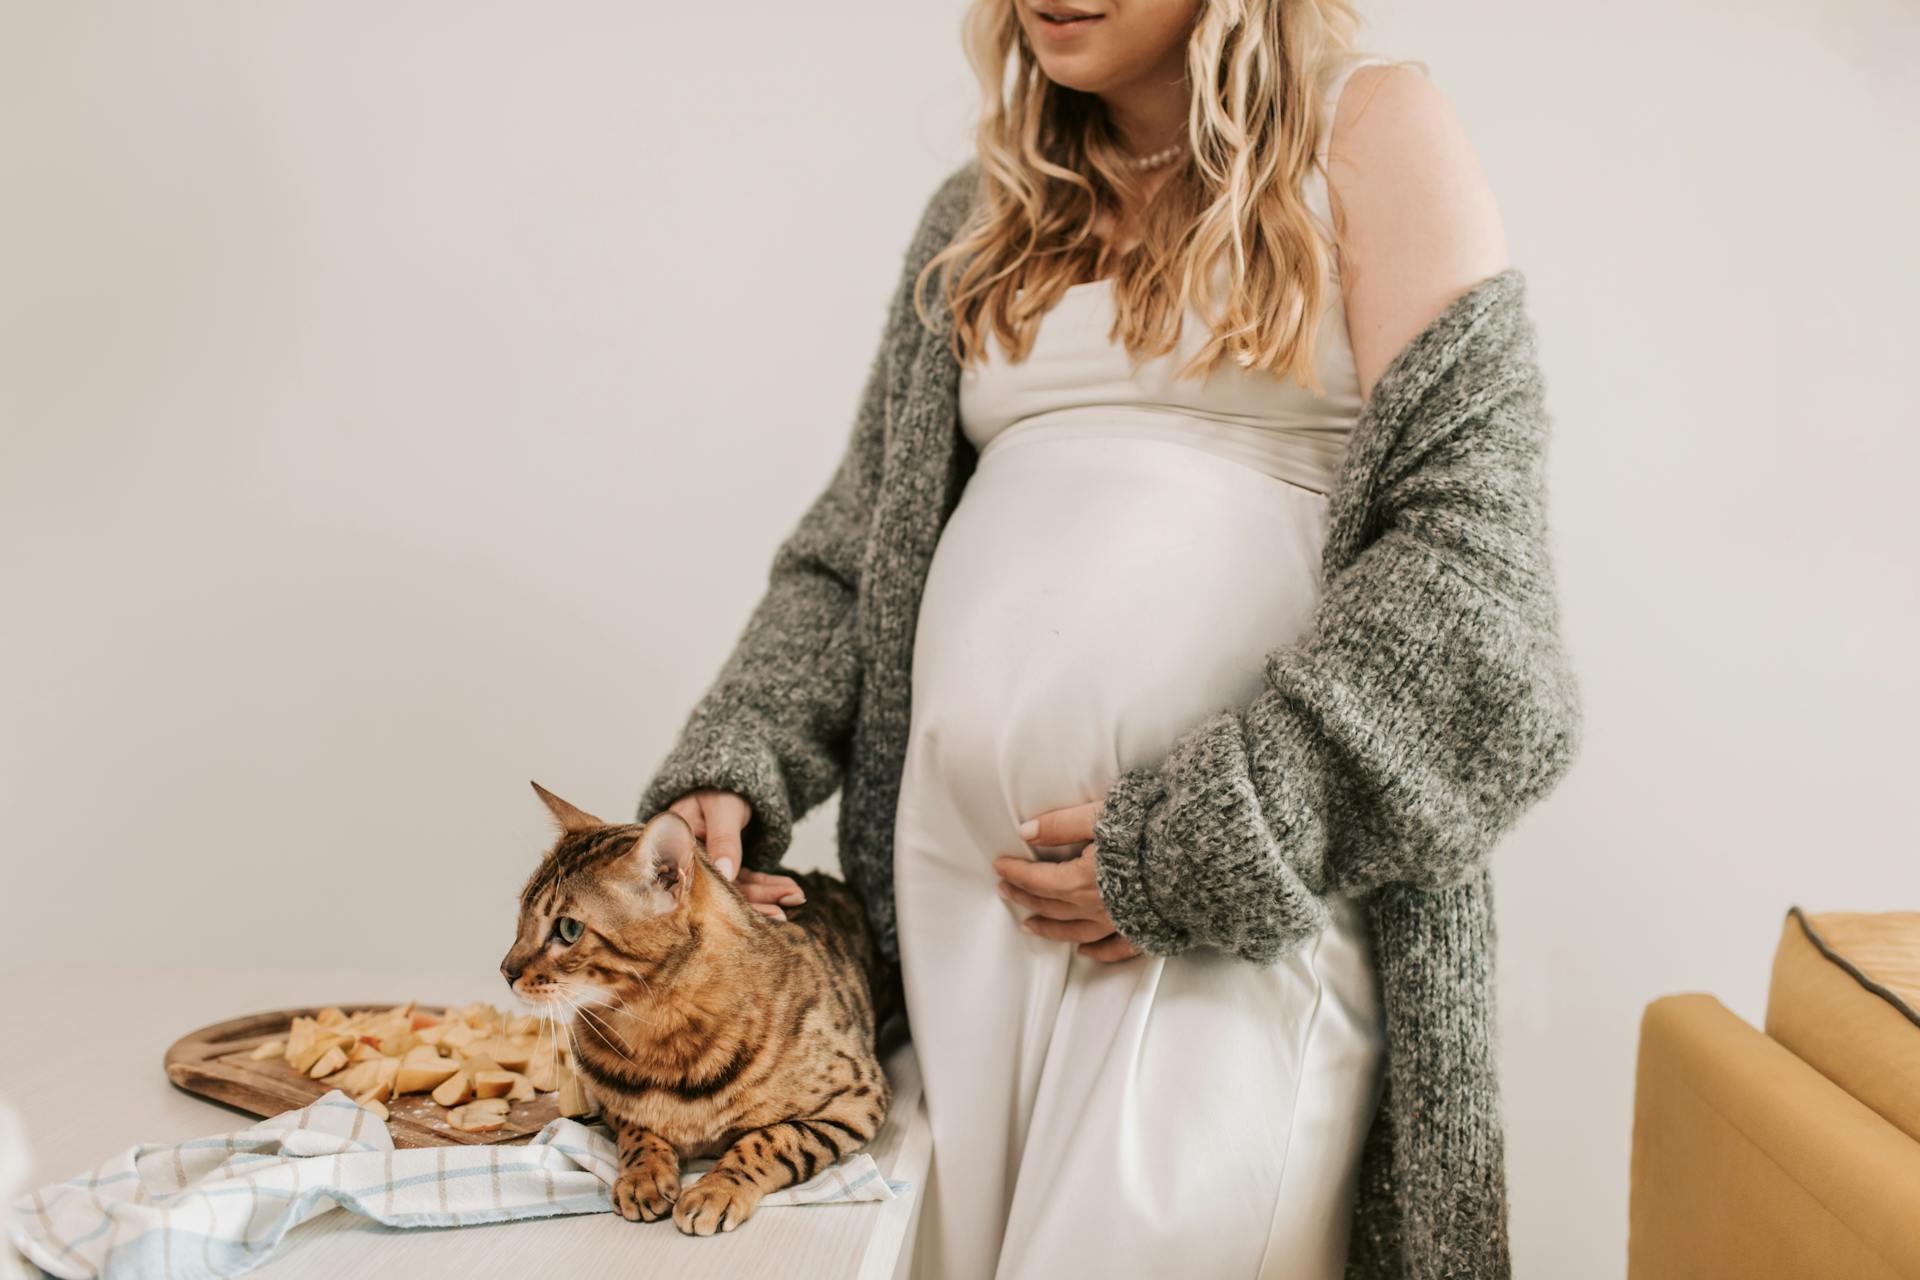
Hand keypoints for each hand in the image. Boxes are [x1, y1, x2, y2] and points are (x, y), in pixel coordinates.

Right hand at [666, 790, 805, 919]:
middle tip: (781, 916)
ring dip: (768, 895)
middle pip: (721, 890)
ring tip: (796, 898)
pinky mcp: (725, 865)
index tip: (752, 915)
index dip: (726, 900)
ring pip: (738, 887)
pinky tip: (791, 891)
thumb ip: (724, 840)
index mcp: (677, 848)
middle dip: (754, 903)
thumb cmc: (718, 787)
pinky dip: (769, 885)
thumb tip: (726, 874)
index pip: (699, 882)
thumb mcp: (722, 809)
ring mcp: (709, 865)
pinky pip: (747, 880)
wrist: (727, 778)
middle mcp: (689, 862)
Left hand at [992, 799, 1142, 963]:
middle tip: (1005, 891)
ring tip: (1030, 926)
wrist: (1201, 861)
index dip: (1015, 872)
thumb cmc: (1151, 833)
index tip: (999, 866)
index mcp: (1082, 880)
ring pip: (1075, 932)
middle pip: (1051, 905)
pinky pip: (1115, 950)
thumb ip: (1060, 824)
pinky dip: (1097, 954)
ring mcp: (1120, 923)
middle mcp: (1096, 907)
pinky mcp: (1145, 932)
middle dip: (1025, 897)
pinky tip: (1084, 953)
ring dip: (1050, 929)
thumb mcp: (1101, 816)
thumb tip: (1025, 831)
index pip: (1038, 879)